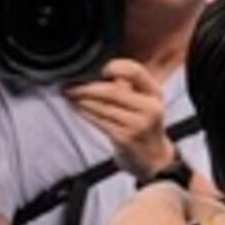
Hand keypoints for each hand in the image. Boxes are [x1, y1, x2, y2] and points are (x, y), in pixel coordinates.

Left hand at [66, 59, 180, 177]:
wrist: (153, 157)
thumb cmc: (143, 124)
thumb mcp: (145, 101)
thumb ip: (128, 85)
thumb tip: (98, 72)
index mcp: (155, 93)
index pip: (135, 71)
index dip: (116, 67)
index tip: (102, 70)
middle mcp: (149, 108)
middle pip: (112, 91)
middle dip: (87, 87)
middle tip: (71, 85)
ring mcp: (137, 125)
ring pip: (102, 107)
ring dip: (81, 100)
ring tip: (69, 94)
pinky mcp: (124, 138)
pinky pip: (99, 121)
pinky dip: (84, 112)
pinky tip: (76, 107)